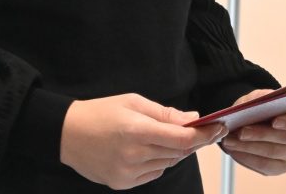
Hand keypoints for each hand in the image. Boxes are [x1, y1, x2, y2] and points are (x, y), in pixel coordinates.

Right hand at [60, 93, 227, 189]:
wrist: (65, 133)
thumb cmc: (99, 112)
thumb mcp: (132, 102)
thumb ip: (164, 113)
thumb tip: (193, 118)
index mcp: (137, 130)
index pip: (182, 138)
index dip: (205, 134)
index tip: (219, 128)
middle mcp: (134, 155)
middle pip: (178, 152)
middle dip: (192, 140)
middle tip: (200, 129)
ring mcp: (128, 172)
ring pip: (167, 164)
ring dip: (174, 151)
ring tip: (164, 136)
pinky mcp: (122, 183)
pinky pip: (153, 174)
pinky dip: (158, 162)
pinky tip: (148, 150)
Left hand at [219, 89, 285, 175]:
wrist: (255, 118)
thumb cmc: (262, 105)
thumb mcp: (261, 97)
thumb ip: (262, 100)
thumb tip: (254, 108)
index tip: (274, 121)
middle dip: (261, 135)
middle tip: (241, 131)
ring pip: (272, 153)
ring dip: (249, 147)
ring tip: (230, 140)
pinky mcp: (281, 167)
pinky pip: (264, 165)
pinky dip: (247, 158)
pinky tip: (234, 151)